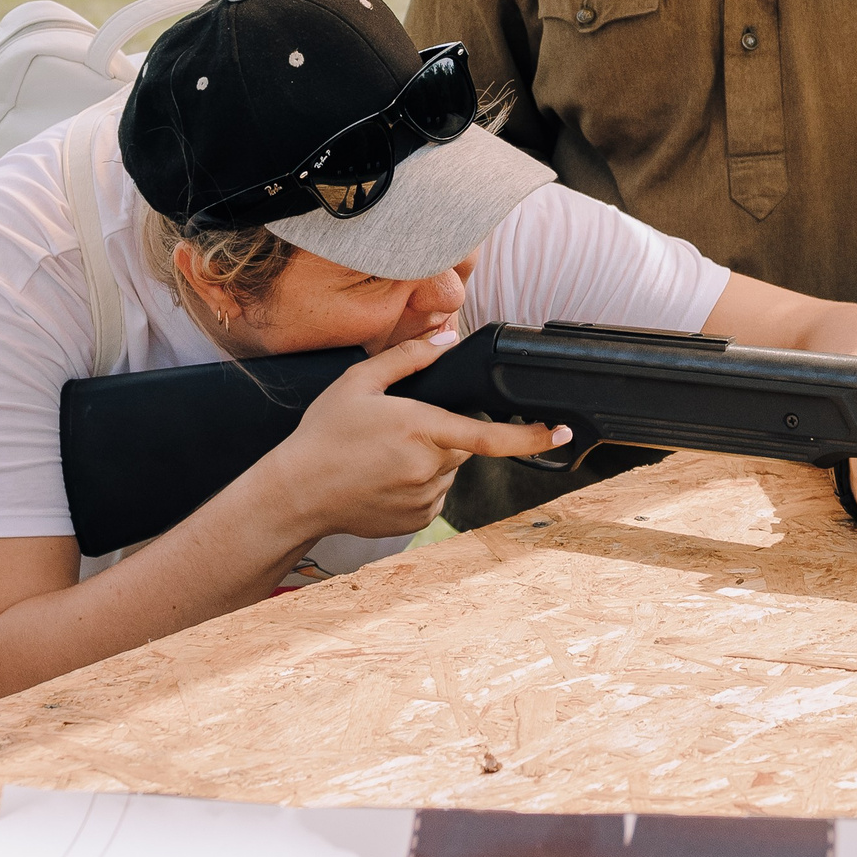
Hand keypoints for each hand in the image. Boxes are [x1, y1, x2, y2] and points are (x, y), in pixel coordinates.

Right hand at [265, 328, 566, 541]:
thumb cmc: (323, 436)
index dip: (532, 436)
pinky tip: (383, 477)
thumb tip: (446, 336)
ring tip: (382, 456)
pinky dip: (418, 483)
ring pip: (448, 470)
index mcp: (421, 429)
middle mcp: (429, 467)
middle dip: (445, 433)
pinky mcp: (416, 520)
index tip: (562, 431)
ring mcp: (424, 498)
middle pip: (463, 445)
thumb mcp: (359, 383)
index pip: (489, 436)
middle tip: (399, 430)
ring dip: (430, 460)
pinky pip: (434, 494)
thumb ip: (409, 356)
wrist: (295, 494)